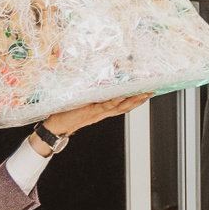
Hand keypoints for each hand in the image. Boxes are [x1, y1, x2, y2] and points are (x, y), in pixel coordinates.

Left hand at [37, 93, 153, 141]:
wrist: (56, 126)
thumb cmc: (67, 114)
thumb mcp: (82, 102)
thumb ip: (91, 95)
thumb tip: (96, 83)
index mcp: (103, 110)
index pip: (123, 105)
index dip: (136, 99)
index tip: (146, 92)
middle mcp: (103, 112)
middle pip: (127, 106)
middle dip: (140, 99)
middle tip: (152, 91)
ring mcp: (99, 112)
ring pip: (120, 106)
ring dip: (133, 100)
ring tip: (143, 93)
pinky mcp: (92, 111)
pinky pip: (107, 105)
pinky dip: (115, 101)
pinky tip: (122, 95)